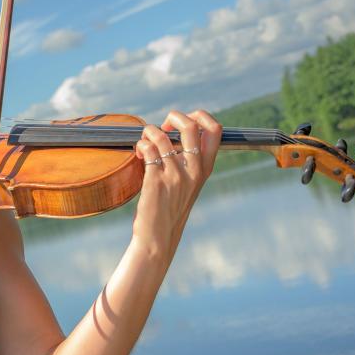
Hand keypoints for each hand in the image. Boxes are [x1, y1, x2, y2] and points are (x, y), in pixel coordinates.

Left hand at [131, 110, 221, 252]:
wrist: (158, 237)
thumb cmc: (170, 210)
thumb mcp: (188, 185)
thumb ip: (188, 162)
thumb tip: (174, 135)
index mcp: (204, 169)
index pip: (215, 130)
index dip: (199, 116)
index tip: (182, 124)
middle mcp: (193, 170)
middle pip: (190, 125)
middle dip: (173, 116)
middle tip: (162, 128)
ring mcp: (175, 175)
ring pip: (161, 135)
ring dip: (148, 132)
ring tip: (144, 142)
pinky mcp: (156, 180)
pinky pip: (148, 149)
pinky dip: (140, 145)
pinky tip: (139, 154)